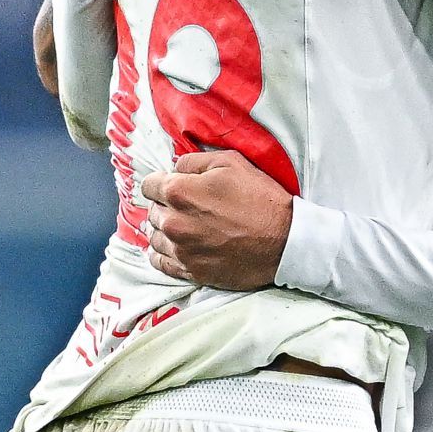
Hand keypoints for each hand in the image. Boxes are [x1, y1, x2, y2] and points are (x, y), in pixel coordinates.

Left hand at [139, 150, 291, 289]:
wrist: (284, 240)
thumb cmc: (261, 199)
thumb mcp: (233, 162)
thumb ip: (195, 161)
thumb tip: (176, 168)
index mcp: (180, 192)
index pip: (148, 185)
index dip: (163, 182)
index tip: (177, 186)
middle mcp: (173, 222)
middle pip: (151, 211)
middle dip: (167, 206)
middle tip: (191, 206)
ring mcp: (180, 249)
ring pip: (154, 236)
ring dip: (166, 229)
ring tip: (188, 226)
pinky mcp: (189, 270)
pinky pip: (159, 262)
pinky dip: (165, 252)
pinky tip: (181, 245)